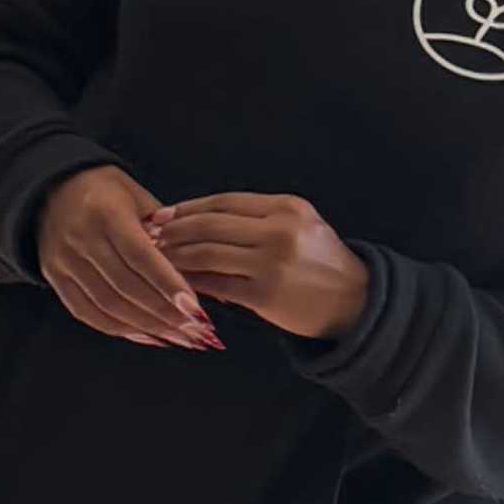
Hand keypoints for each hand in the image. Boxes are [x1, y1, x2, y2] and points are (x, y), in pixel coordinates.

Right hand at [34, 164, 214, 349]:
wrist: (53, 189)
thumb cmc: (106, 192)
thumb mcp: (139, 197)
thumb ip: (167, 231)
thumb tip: (208, 268)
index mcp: (106, 212)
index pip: (140, 256)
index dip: (168, 284)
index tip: (195, 309)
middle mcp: (81, 238)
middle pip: (125, 286)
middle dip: (164, 314)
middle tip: (196, 331)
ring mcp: (64, 261)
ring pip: (107, 305)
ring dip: (146, 326)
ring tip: (178, 338)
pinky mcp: (54, 278)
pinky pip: (86, 312)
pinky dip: (118, 329)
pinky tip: (146, 335)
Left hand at [146, 190, 370, 344]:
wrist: (355, 302)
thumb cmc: (320, 263)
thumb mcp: (299, 226)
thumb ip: (256, 220)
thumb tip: (199, 219)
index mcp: (286, 207)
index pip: (224, 201)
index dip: (188, 208)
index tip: (163, 214)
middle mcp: (280, 230)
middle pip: (210, 224)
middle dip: (173, 230)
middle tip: (149, 236)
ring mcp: (272, 262)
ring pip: (207, 254)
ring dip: (175, 256)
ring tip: (155, 259)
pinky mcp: (264, 294)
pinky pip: (215, 284)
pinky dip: (191, 283)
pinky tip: (177, 284)